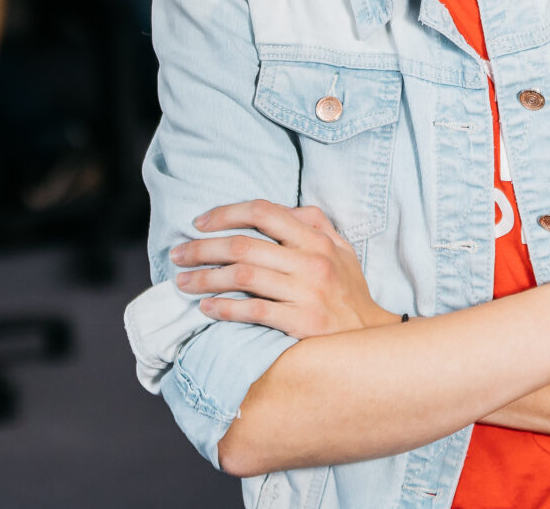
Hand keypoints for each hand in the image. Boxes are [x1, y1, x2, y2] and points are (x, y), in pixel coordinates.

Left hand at [173, 202, 395, 338]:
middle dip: (203, 248)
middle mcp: (312, 260)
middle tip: (178, 254)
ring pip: (243, 276)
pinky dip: (225, 308)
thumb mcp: (340, 250)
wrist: (371, 339)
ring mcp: (307, 292)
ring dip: (206, 278)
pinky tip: (207, 308)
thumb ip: (313, 225)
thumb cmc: (349, 292)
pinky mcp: (301, 323)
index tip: (199, 223)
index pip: (264, 211)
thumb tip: (277, 210)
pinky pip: (253, 311)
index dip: (226, 213)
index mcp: (318, 238)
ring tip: (183, 283)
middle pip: (244, 245)